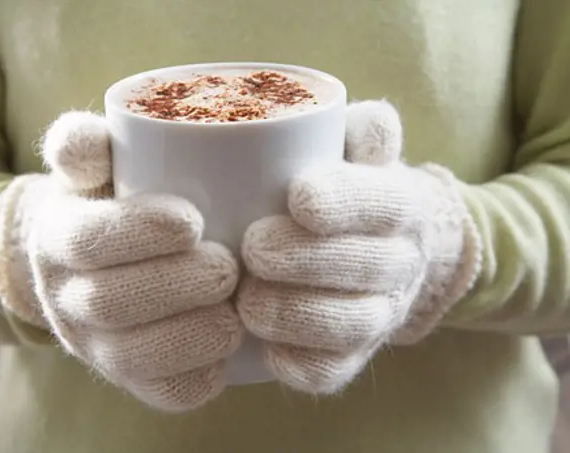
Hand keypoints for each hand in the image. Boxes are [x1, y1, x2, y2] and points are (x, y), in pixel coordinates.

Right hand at [0, 112, 242, 411]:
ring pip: (129, 356)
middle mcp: (67, 296)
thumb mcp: (92, 164)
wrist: (88, 259)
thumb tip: (95, 141)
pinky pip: (157, 392)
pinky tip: (226, 356)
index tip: (192, 221)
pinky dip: (193, 380)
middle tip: (227, 268)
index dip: (136, 234)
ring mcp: (95, 343)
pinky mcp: (128, 375)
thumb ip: (85, 143)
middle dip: (172, 288)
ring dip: (187, 338)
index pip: (87, 240)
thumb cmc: (109, 200)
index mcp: (58, 238)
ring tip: (234, 317)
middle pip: (108, 302)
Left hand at [237, 100, 481, 393]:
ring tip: (247, 303)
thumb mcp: (362, 148)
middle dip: (309, 261)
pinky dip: (301, 364)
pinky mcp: (355, 354)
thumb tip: (359, 118)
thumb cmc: (353, 188)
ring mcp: (381, 313)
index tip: (300, 197)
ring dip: (299, 316)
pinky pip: (335, 371)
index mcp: (402, 205)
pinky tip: (265, 351)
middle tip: (253, 248)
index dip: (346, 201)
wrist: (388, 248)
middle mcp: (401, 263)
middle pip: (369, 268)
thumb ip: (363, 129)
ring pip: (353, 325)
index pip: (385, 203)